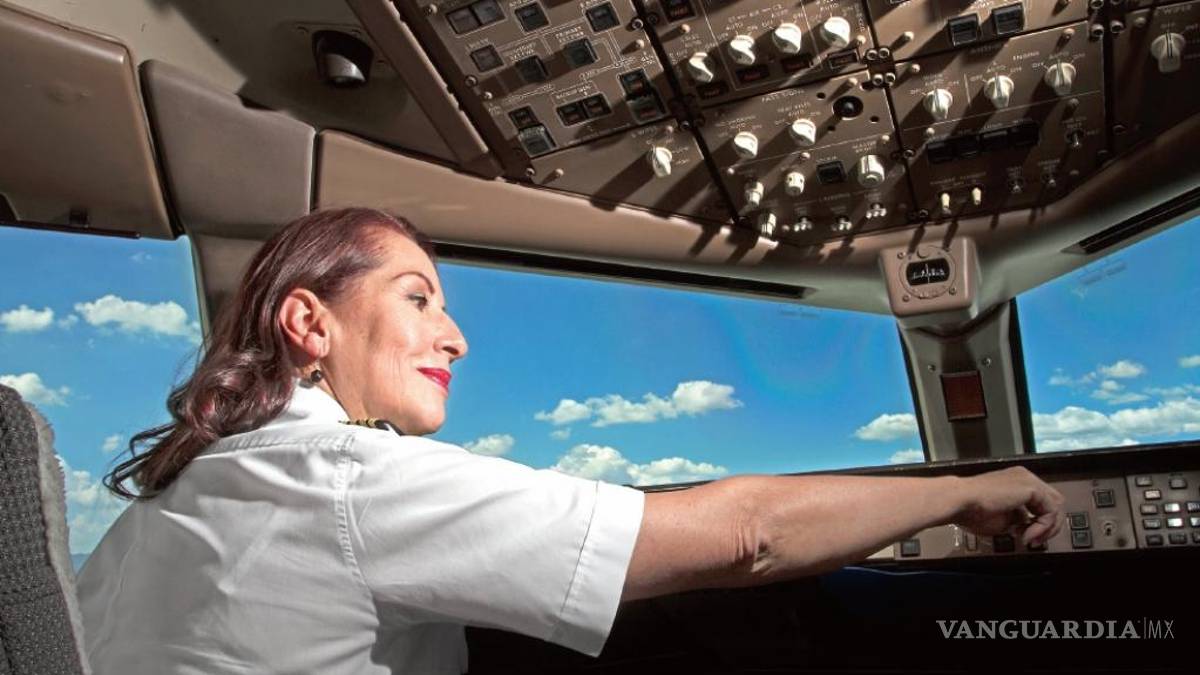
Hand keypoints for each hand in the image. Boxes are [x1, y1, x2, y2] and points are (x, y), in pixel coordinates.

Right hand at [950, 466, 1065, 546]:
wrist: (960, 501)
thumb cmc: (970, 510)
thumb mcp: (1001, 519)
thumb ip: (1017, 520)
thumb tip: (1026, 527)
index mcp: (1015, 482)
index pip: (1040, 503)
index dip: (1038, 524)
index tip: (1026, 537)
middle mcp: (1024, 477)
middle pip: (1053, 503)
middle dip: (1048, 526)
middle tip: (1035, 540)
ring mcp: (1029, 480)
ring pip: (1056, 506)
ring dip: (1047, 528)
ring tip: (1031, 539)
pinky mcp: (1032, 487)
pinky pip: (1051, 510)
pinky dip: (1043, 527)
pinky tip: (1029, 534)